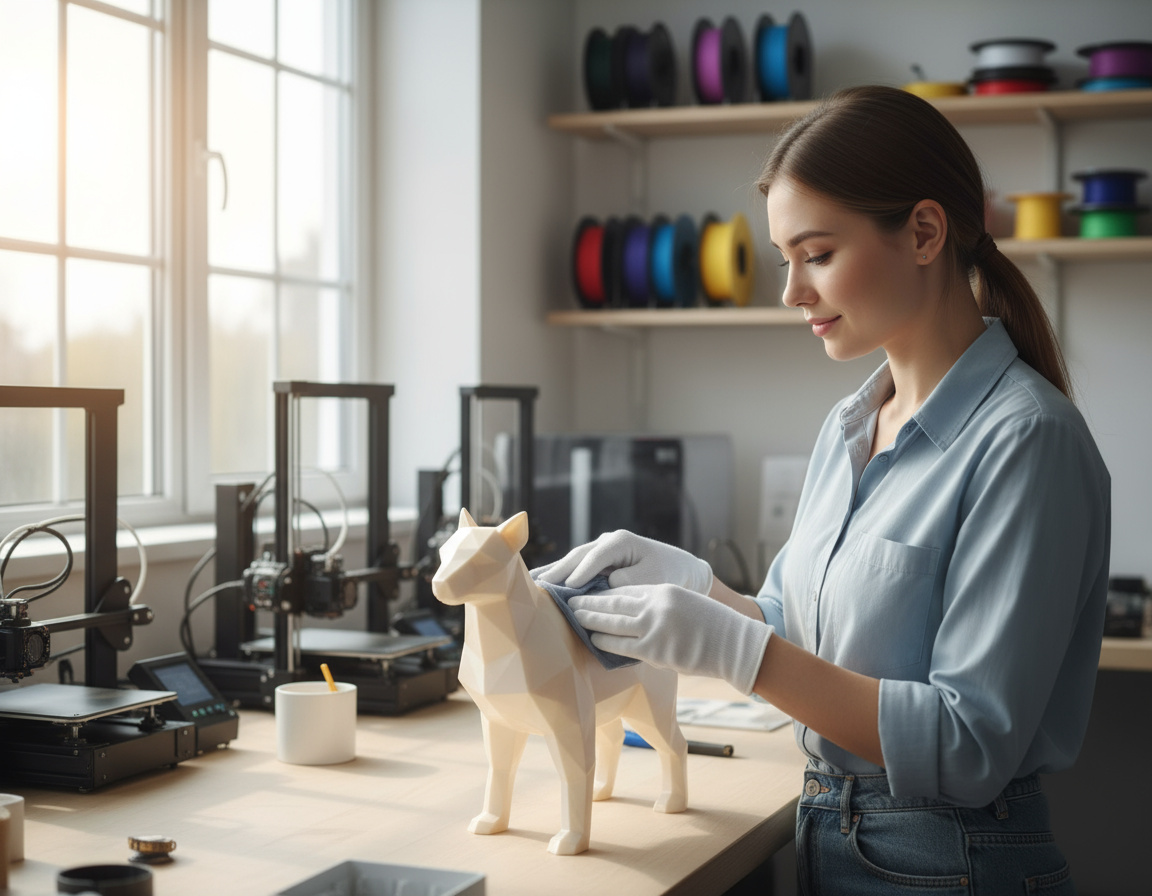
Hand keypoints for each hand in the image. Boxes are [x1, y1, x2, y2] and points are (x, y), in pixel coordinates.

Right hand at [532, 530, 712, 593]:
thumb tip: (606, 583)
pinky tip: (541, 581)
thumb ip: (628, 580)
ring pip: (572, 561)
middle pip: (578, 556)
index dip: (581, 572)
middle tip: (536, 586)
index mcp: (621, 541)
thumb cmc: (668, 573)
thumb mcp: (652, 577)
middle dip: (558, 572)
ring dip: (553, 573)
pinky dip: (560, 575)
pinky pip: (575, 568)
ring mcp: (600, 550)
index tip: (568, 588)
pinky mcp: (597, 561)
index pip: (596, 557)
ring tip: (530, 583)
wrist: (680, 569)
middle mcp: (607, 542)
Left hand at [568, 584, 771, 694]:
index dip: (602, 591)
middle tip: (568, 600)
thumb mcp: (683, 604)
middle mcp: (657, 605)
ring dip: (590, 620)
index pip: (625, 589)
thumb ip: (658, 604)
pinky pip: (622, 645)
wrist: (735, 643)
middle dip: (588, 602)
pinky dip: (604, 642)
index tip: (585, 591)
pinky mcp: (656, 649)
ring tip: (573, 617)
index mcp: (663, 591)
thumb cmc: (711, 626)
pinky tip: (593, 639)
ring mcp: (655, 627)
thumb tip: (633, 613)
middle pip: (613, 602)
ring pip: (613, 623)